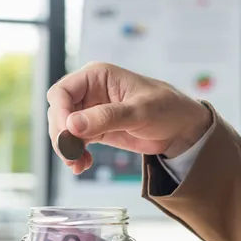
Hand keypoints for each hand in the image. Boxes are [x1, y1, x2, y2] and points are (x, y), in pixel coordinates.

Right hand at [47, 62, 212, 173]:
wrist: (181, 129)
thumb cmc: (167, 108)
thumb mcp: (139, 111)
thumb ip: (106, 117)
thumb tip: (72, 125)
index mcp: (97, 76)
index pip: (62, 92)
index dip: (59, 114)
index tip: (67, 135)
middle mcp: (90, 91)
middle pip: (58, 112)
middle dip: (61, 135)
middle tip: (70, 155)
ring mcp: (90, 111)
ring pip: (63, 129)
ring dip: (66, 148)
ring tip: (77, 164)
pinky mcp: (95, 129)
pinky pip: (75, 141)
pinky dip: (75, 154)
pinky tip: (82, 165)